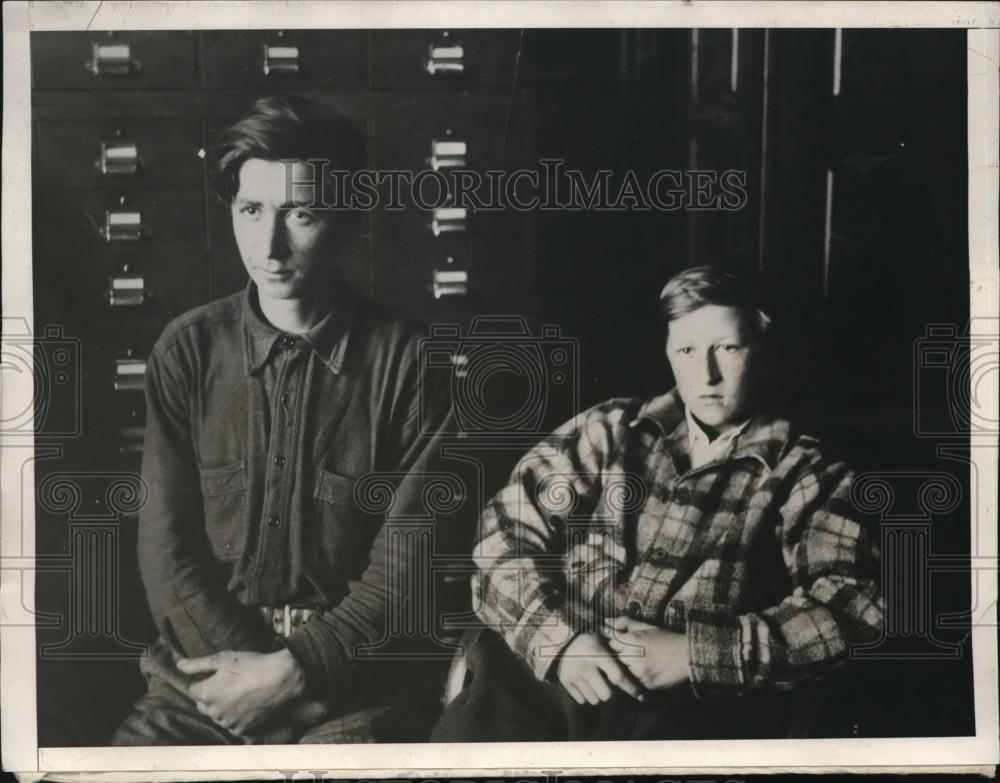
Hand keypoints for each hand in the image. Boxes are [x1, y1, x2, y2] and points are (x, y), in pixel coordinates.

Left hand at [176, 648, 305, 735]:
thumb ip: (197, 664)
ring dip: (223, 706)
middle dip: (211, 695)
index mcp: (206, 694)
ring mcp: (228, 723)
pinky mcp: (242, 729)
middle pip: (203, 704)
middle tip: (230, 682)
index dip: (204, 680)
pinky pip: (232, 724)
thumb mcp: (223, 658)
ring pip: (217, 715)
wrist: (281, 679)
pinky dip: (236, 717)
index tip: (218, 674)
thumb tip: (178, 665)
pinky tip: (247, 704)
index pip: (192, 690)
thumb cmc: (252, 665)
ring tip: (240, 692)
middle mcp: (214, 712)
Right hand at [554, 632, 645, 705]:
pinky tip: (585, 685)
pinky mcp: (565, 681)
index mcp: (598, 654)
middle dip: (611, 693)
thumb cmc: (587, 638)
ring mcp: (575, 675)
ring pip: (594, 700)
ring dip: (598, 695)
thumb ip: (618, 650)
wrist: (560, 637)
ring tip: (596, 684)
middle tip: (610, 687)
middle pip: (607, 695)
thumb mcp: (602, 638)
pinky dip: (585, 696)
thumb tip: (634, 659)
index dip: (630, 688)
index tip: (641, 697)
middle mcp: (586, 666)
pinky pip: (581, 700)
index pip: (618, 676)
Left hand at [603, 616, 690, 690]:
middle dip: (611, 658)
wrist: (688, 656)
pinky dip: (629, 681)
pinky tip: (634, 676)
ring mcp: (639, 673)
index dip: (608, 643)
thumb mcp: (646, 626)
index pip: (609, 643)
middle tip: (613, 657)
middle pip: (611, 659)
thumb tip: (606, 621)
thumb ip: (625, 622)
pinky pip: (630, 685)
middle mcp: (634, 656)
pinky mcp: (646, 685)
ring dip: (618, 671)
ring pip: (618, 674)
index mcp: (632, 639)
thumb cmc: (666, 639)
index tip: (609, 644)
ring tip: (623, 667)